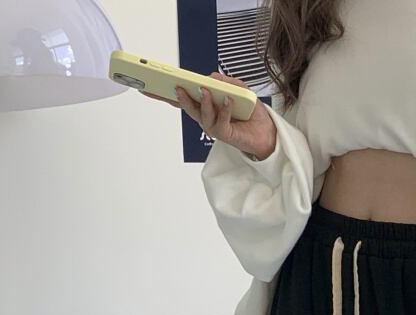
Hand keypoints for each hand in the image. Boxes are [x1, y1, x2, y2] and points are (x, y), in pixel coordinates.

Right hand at [140, 71, 277, 159]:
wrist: (266, 131)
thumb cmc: (250, 111)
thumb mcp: (238, 89)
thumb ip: (225, 82)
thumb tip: (211, 77)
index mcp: (204, 105)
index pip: (181, 99)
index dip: (164, 94)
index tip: (148, 87)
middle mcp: (206, 117)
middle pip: (187, 107)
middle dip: (180, 96)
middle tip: (176, 86)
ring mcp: (214, 127)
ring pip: (202, 115)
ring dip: (204, 101)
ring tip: (206, 90)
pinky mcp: (225, 135)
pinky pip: (221, 122)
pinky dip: (225, 109)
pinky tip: (229, 100)